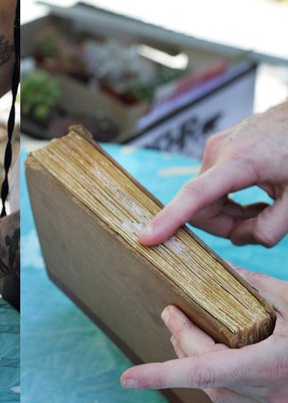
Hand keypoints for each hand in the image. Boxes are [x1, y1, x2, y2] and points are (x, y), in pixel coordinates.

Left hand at [120, 268, 287, 402]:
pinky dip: (209, 372)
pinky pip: (225, 396)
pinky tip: (208, 349)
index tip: (128, 378)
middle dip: (180, 340)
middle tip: (170, 311)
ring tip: (183, 326)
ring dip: (190, 357)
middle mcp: (262, 394)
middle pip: (200, 371)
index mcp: (268, 367)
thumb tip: (218, 265)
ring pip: (209, 389)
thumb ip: (252, 285)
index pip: (203, 372)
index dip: (161, 375)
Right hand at [140, 101, 287, 246]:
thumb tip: (241, 238)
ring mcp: (214, 149)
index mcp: (240, 161)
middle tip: (259, 227)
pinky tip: (255, 199)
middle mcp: (217, 152)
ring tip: (263, 209)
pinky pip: (211, 189)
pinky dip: (229, 202)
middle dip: (226, 226)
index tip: (146, 238)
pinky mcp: (216, 151)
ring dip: (230, 215)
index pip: (195, 195)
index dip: (169, 220)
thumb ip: (271, 227)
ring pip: (205, 201)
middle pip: (202, 208)